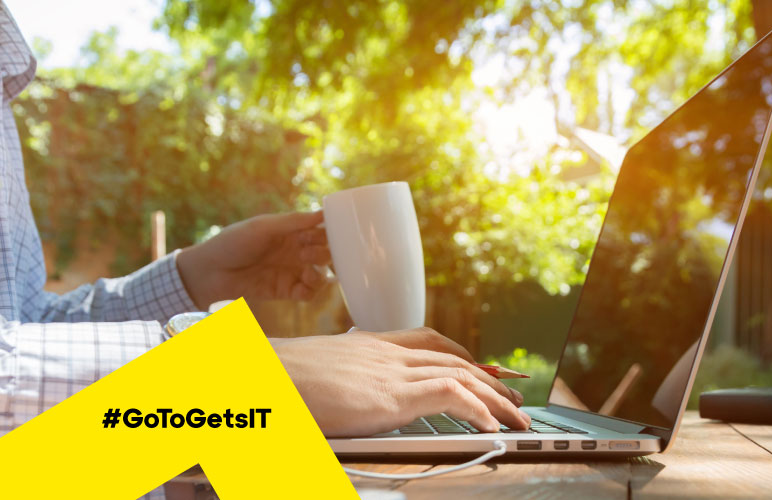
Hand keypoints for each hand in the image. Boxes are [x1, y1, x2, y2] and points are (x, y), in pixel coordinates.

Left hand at [176, 211, 330, 308]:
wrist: (209, 272)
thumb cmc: (232, 243)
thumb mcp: (262, 227)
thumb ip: (293, 222)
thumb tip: (322, 213)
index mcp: (290, 232)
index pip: (320, 232)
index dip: (325, 234)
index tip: (317, 236)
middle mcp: (294, 251)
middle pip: (325, 253)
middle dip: (323, 254)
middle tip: (305, 254)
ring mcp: (290, 272)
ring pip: (321, 274)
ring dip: (320, 274)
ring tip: (306, 272)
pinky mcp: (285, 291)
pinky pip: (308, 293)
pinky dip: (312, 291)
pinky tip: (302, 287)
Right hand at [274, 327, 529, 436]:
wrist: (255, 374)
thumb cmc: (272, 378)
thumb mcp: (312, 372)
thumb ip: (333, 379)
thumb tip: (335, 395)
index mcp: (366, 345)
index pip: (426, 340)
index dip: (459, 354)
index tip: (480, 366)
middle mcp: (382, 352)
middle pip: (451, 358)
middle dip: (488, 377)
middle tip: (513, 393)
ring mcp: (388, 372)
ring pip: (459, 376)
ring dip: (494, 398)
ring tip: (517, 416)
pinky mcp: (388, 396)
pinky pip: (448, 395)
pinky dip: (476, 407)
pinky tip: (490, 422)